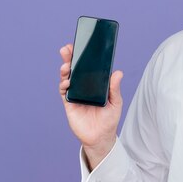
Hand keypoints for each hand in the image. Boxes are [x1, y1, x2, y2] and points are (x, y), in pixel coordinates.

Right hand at [58, 43, 123, 168]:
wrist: (100, 137)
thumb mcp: (115, 102)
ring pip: (68, 77)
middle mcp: (84, 86)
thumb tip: (118, 72)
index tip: (81, 44)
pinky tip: (66, 82)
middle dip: (70, 58)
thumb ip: (114, 88)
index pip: (88, 66)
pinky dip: (64, 85)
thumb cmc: (109, 118)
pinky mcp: (69, 103)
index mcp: (95, 83)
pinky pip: (64, 91)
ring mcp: (75, 93)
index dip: (84, 55)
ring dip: (65, 70)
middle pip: (75, 68)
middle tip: (67, 49)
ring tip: (67, 66)